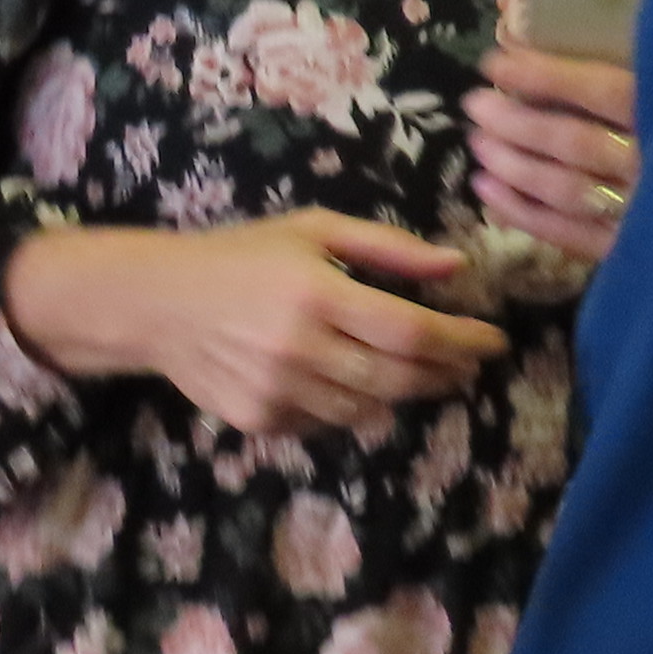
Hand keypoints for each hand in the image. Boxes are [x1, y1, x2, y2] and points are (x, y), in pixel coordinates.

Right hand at [2, 214, 510, 440]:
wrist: (158, 304)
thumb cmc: (242, 256)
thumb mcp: (312, 230)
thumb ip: (387, 248)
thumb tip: (456, 266)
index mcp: (317, 293)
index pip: (412, 331)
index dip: (462, 341)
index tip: (494, 341)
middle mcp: (300, 348)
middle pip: (400, 379)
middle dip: (446, 374)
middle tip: (470, 366)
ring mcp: (279, 391)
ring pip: (369, 409)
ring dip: (406, 395)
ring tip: (423, 375)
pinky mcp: (262, 420)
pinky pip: (329, 423)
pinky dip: (354, 407)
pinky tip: (356, 384)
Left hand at [467, 49, 642, 264]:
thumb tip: (589, 15)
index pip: (601, 89)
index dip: (545, 75)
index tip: (498, 60)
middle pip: (573, 141)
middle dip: (516, 121)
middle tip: (475, 105)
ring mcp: (650, 215)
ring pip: (565, 188)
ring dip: (513, 164)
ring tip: (477, 142)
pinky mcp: (638, 256)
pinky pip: (569, 235)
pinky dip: (523, 213)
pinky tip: (487, 191)